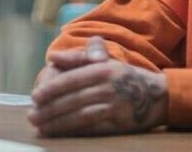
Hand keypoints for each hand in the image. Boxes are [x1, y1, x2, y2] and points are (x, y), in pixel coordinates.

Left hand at [28, 37, 167, 136]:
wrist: (158, 95)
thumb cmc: (124, 76)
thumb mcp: (105, 61)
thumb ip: (78, 59)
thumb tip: (53, 58)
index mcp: (103, 69)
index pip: (72, 79)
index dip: (52, 89)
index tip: (35, 97)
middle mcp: (109, 87)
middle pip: (74, 100)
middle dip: (50, 109)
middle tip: (32, 116)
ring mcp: (115, 107)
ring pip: (81, 116)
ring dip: (59, 123)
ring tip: (42, 127)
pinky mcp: (120, 125)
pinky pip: (93, 129)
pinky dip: (76, 132)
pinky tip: (63, 134)